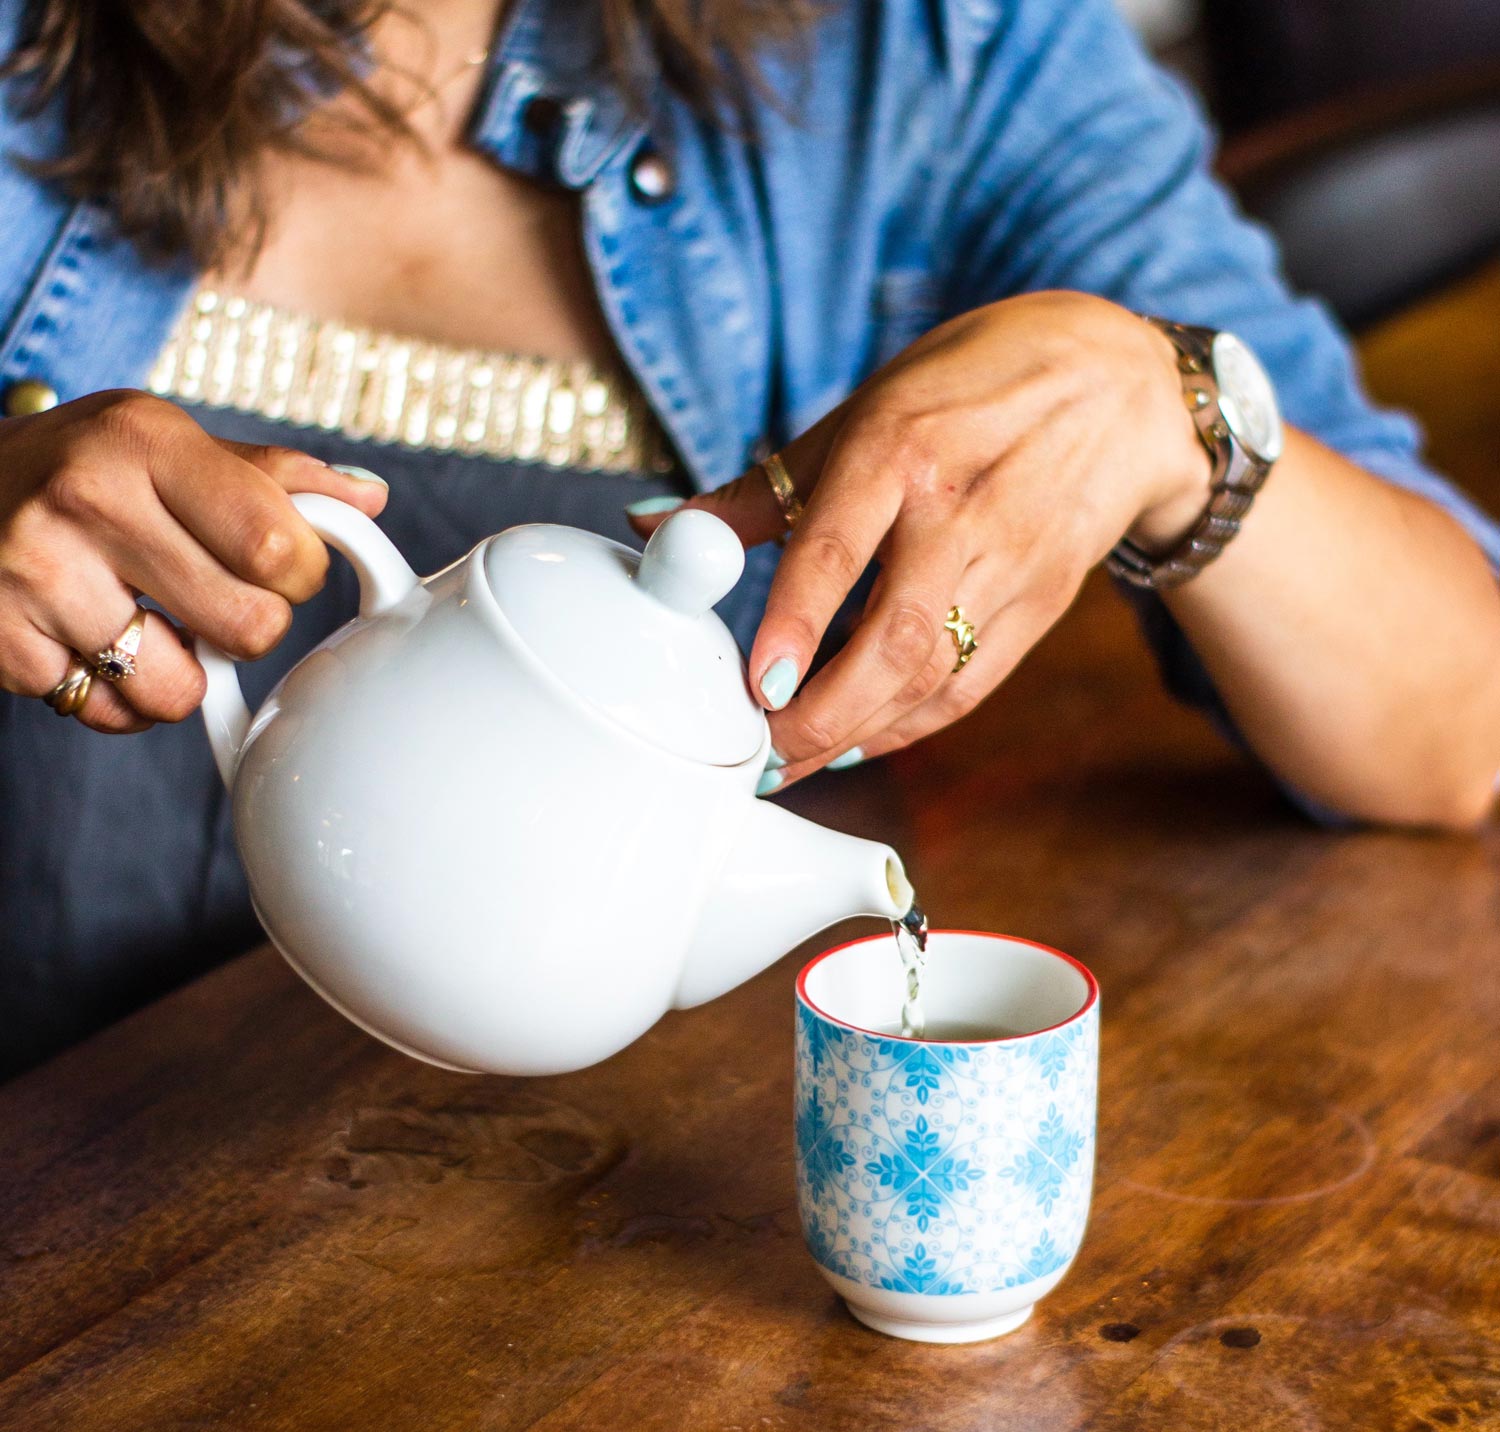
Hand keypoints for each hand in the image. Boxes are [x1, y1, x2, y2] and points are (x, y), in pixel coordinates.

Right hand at [0, 390, 388, 732]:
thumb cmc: (80, 468)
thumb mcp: (164, 443)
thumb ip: (271, 475)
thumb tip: (366, 499)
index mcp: (145, 441)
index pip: (281, 547)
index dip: (301, 575)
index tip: (279, 567)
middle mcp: (86, 501)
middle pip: (250, 627)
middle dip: (250, 625)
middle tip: (212, 597)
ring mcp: (36, 577)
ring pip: (181, 690)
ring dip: (184, 675)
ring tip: (152, 625)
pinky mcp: (3, 644)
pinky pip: (114, 716)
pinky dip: (121, 697)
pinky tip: (96, 644)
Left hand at [629, 292, 1208, 785]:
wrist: (1123, 390)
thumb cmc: (969, 389)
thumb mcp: (860, 414)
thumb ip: (756, 491)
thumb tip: (653, 527)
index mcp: (902, 449)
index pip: (841, 547)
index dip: (797, 623)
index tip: (756, 688)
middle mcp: (961, 510)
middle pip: (896, 637)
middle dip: (822, 715)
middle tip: (760, 759)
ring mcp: (1012, 562)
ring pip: (934, 675)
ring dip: (858, 734)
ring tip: (792, 766)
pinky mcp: (1043, 604)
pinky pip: (971, 684)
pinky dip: (910, 726)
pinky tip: (857, 745)